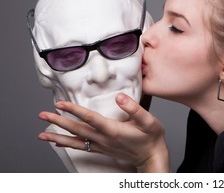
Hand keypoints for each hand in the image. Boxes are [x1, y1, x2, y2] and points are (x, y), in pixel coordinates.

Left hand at [38, 93, 169, 172]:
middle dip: (58, 122)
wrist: (152, 156)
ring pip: (75, 141)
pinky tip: (59, 143)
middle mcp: (104, 139)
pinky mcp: (102, 149)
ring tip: (42, 134)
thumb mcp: (149, 121)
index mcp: (113, 130)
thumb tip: (119, 97)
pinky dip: (67, 144)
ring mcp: (102, 146)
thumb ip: (134, 108)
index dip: (74, 110)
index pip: (89, 118)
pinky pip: (80, 147)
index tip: (60, 104)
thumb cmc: (151, 138)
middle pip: (77, 130)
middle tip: (42, 115)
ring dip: (57, 137)